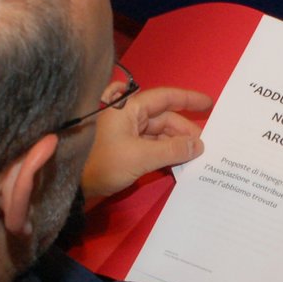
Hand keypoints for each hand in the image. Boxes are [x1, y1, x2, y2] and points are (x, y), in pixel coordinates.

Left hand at [81, 85, 213, 200]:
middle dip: (185, 130)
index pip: (165, 98)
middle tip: (205, 145)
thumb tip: (198, 146)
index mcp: (129, 107)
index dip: (188, 99)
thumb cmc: (103, 163)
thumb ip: (172, 150)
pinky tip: (179, 161)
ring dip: (176, 143)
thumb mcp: (141, 157)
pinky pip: (152, 145)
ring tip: (195, 155)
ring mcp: (127, 131)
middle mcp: (129, 115)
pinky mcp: (125, 147)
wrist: (73, 184)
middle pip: (164, 117)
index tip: (209, 103)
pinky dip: (165, 152)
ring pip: (159, 133)